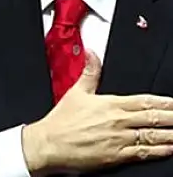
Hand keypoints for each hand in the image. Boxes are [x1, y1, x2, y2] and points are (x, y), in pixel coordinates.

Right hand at [22, 51, 172, 173]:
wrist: (48, 144)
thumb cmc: (60, 122)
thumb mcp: (75, 92)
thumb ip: (89, 72)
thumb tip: (92, 53)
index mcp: (110, 104)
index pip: (145, 101)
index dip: (165, 102)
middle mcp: (118, 121)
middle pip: (155, 117)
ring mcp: (119, 139)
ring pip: (154, 135)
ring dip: (171, 133)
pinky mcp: (117, 156)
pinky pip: (145, 153)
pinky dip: (160, 150)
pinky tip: (169, 148)